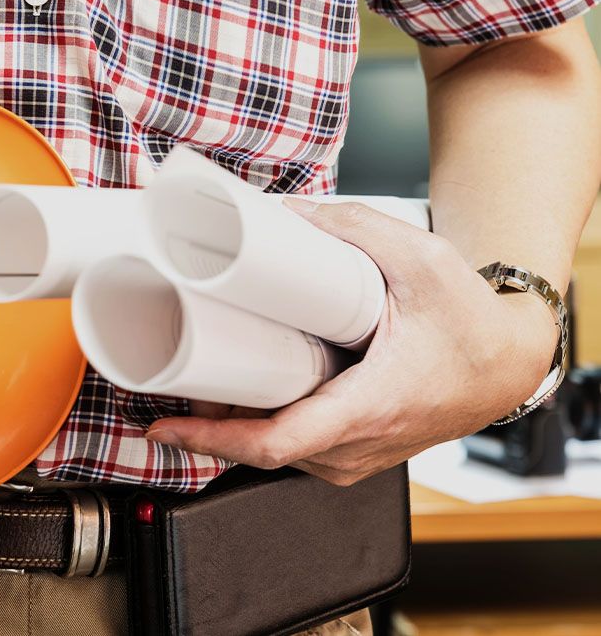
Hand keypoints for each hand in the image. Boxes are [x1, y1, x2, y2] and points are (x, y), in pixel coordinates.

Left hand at [146, 200, 558, 485]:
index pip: (274, 443)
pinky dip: (261, 426)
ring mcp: (356, 457)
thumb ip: (353, 229)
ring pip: (275, 452)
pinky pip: (295, 449)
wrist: (509, 364)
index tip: (163, 426)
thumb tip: (286, 214)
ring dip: (231, 425)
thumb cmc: (473, 325)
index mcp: (369, 406)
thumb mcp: (422, 260)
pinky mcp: (355, 454)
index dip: (209, 439)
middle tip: (166, 381)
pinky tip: (239, 397)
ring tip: (195, 383)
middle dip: (206, 422)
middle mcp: (358, 446)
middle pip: (260, 448)